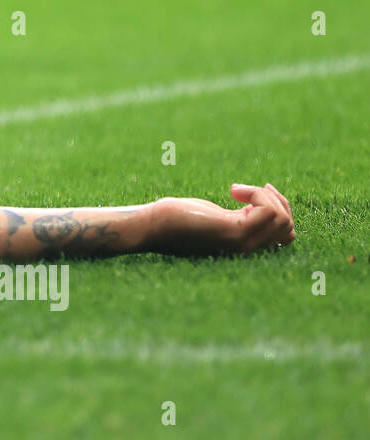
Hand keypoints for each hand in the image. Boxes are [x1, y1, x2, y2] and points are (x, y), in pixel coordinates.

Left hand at [148, 183, 294, 255]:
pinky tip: (233, 191)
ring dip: (265, 195)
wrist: (153, 226)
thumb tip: (269, 204)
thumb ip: (244, 216)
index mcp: (245, 244)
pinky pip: (268, 211)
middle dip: (276, 200)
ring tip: (238, 191)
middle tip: (248, 190)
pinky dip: (257, 194)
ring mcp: (242, 243)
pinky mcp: (233, 232)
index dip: (280, 209)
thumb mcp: (219, 216)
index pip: (286, 234)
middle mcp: (247, 248)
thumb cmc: (179, 218)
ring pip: (281, 218)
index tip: (260, 192)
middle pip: (287, 226)